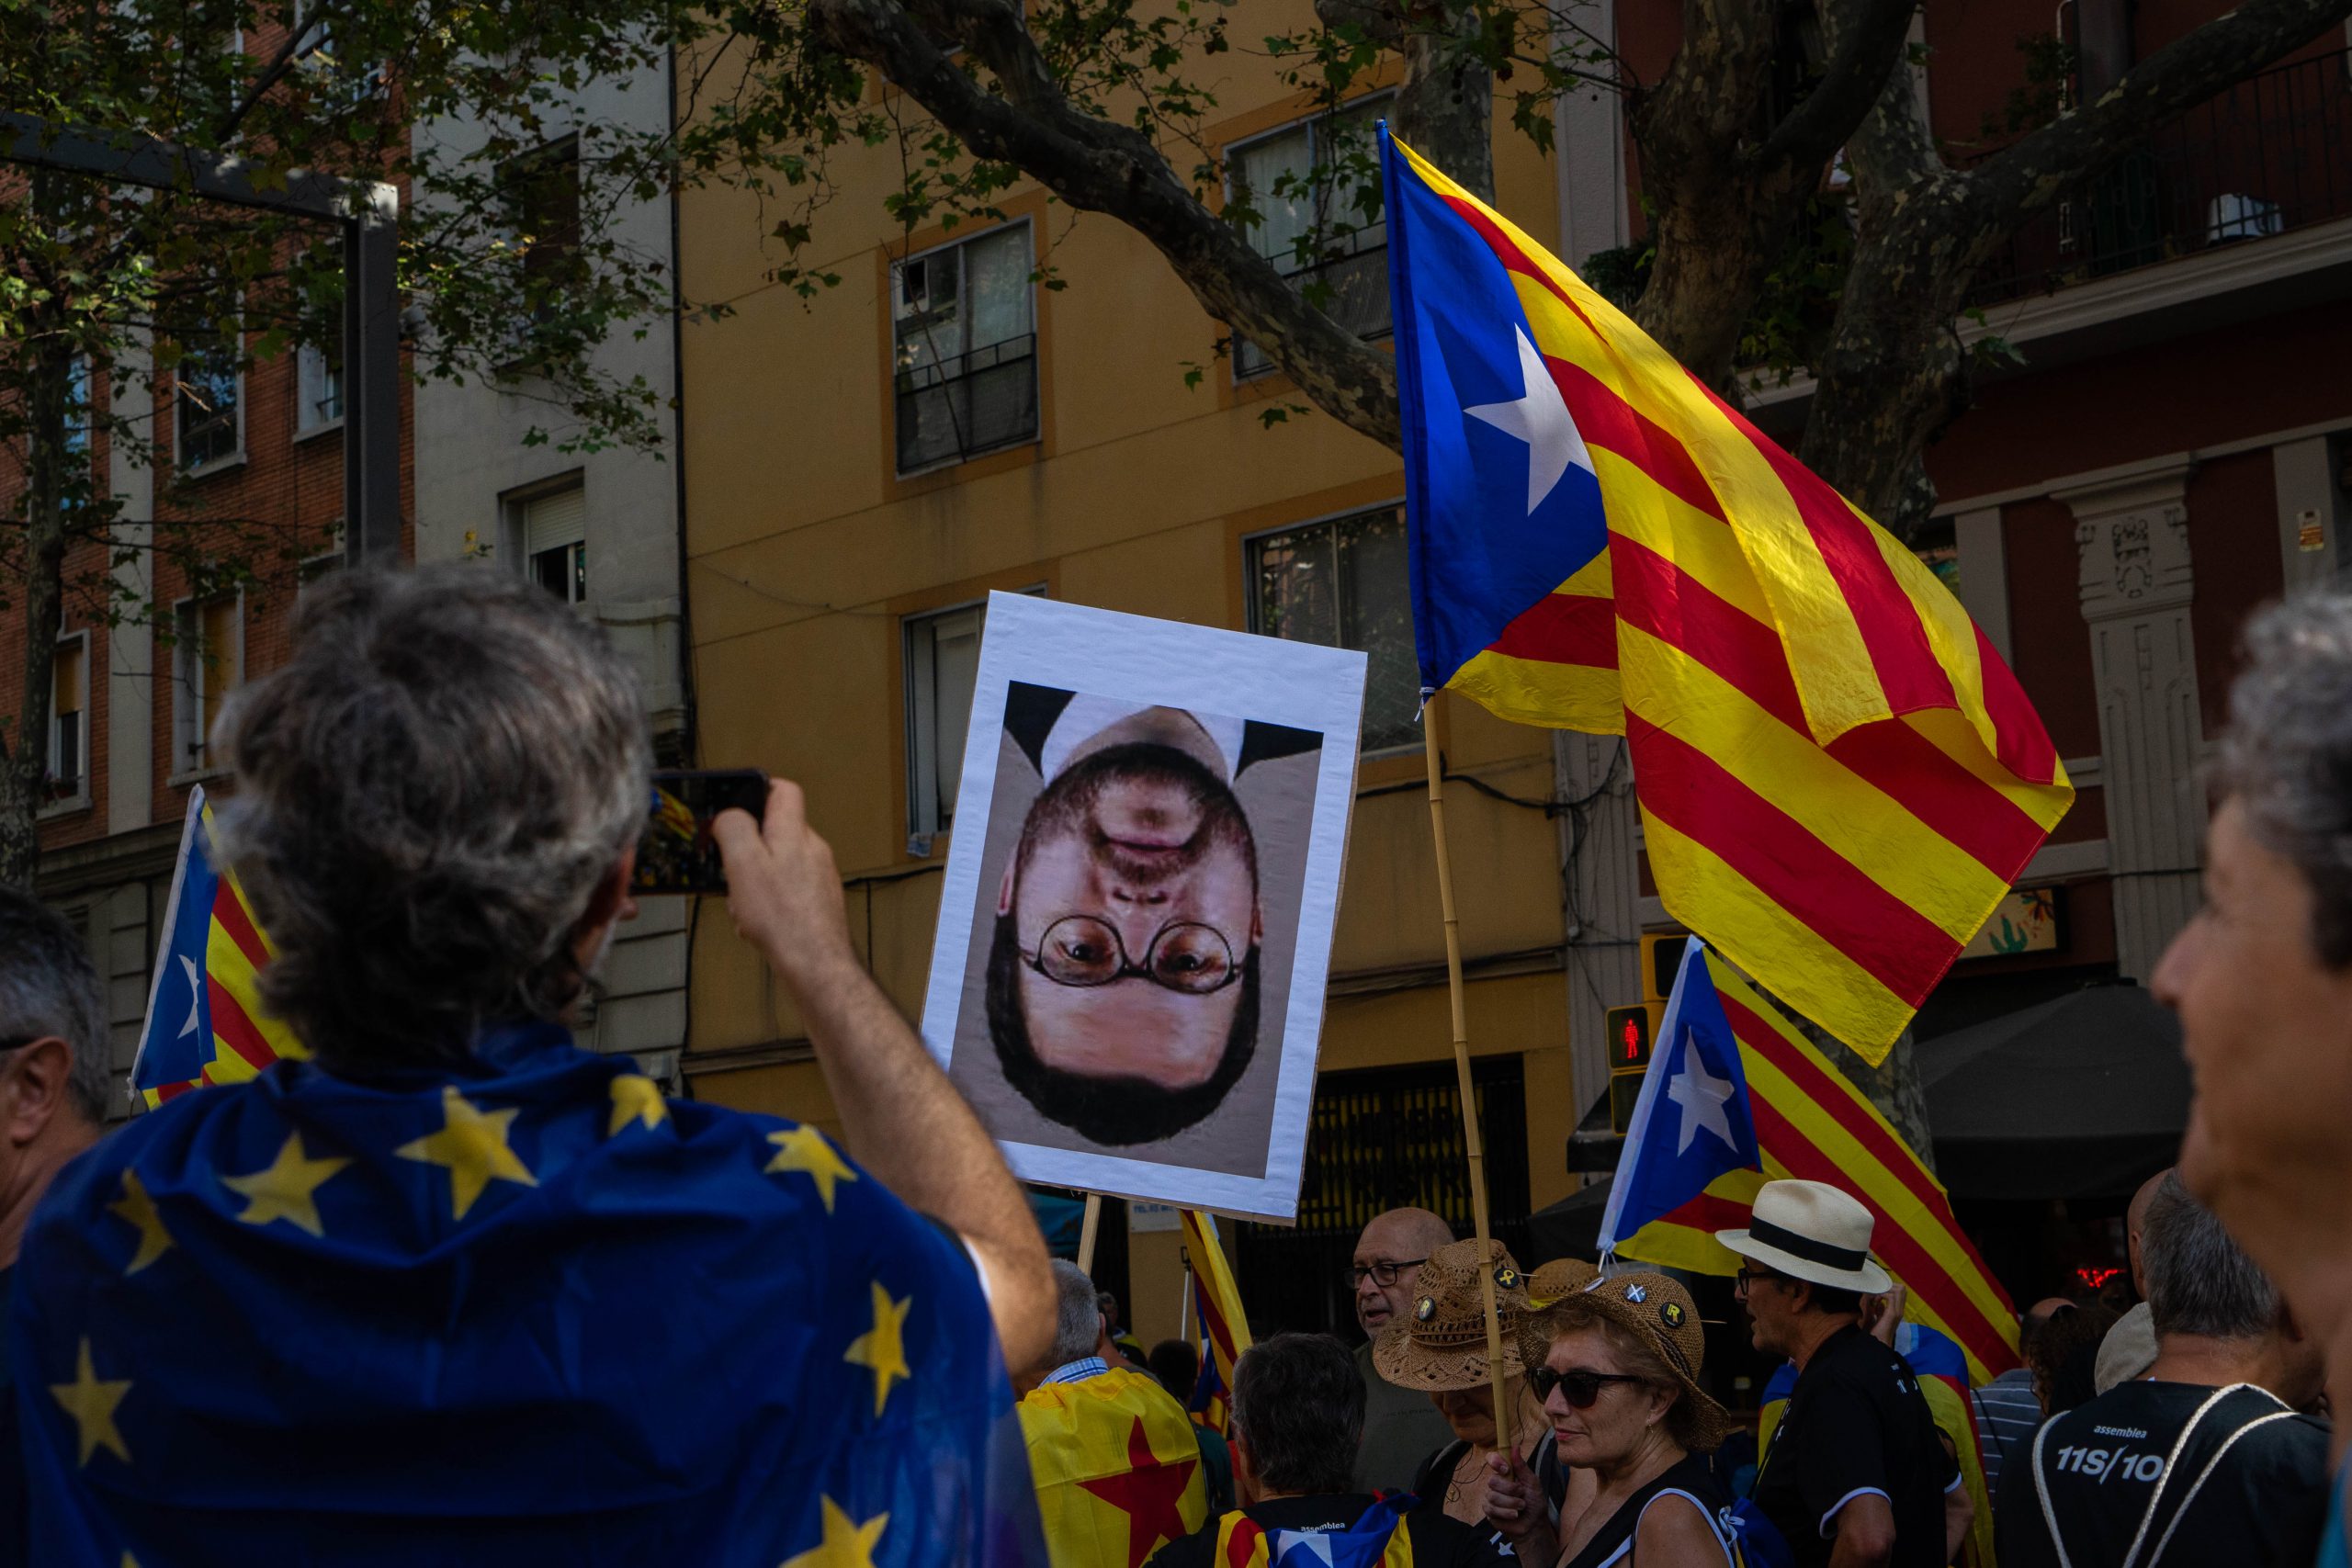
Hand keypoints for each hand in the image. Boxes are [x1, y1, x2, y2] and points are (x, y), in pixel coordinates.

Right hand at [712, 779, 856, 991]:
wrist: (815, 963)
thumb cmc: (782, 917)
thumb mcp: (743, 863)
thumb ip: (734, 828)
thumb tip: (729, 815)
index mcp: (793, 832)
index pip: (783, 790)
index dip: (758, 790)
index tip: (736, 805)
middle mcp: (812, 849)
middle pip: (775, 832)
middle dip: (747, 850)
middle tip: (732, 870)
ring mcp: (819, 876)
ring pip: (777, 865)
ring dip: (754, 881)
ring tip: (745, 905)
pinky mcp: (818, 901)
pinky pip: (786, 891)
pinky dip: (767, 902)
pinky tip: (758, 922)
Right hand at [1482, 1446, 1538, 1538]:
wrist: (1534, 1525)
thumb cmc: (1535, 1503)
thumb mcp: (1532, 1483)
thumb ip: (1522, 1466)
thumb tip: (1515, 1447)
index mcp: (1506, 1473)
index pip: (1492, 1460)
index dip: (1495, 1461)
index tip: (1505, 1468)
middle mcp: (1496, 1484)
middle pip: (1492, 1480)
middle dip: (1510, 1489)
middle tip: (1522, 1495)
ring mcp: (1491, 1498)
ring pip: (1493, 1496)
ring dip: (1511, 1503)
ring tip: (1521, 1507)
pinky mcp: (1489, 1512)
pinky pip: (1492, 1509)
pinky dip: (1506, 1513)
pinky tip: (1514, 1515)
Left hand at [1859, 1281, 1908, 1343]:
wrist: (1878, 1343)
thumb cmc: (1877, 1330)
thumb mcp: (1878, 1315)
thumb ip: (1880, 1307)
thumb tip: (1878, 1299)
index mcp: (1897, 1310)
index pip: (1901, 1291)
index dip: (1890, 1287)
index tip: (1878, 1290)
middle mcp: (1900, 1309)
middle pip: (1902, 1289)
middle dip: (1889, 1286)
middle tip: (1877, 1292)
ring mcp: (1898, 1311)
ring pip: (1899, 1290)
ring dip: (1885, 1290)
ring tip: (1875, 1297)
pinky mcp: (1893, 1314)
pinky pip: (1891, 1297)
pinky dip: (1882, 1295)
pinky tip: (1875, 1301)